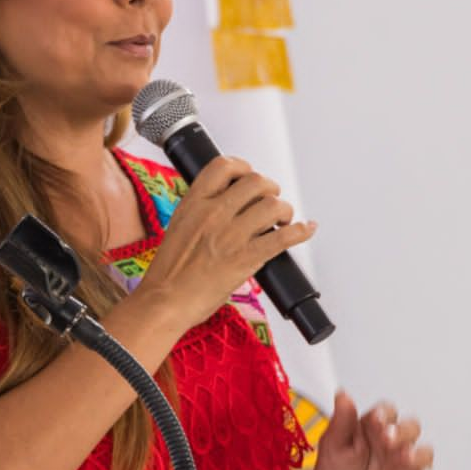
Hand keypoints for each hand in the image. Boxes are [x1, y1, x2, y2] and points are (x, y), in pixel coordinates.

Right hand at [140, 157, 316, 328]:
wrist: (164, 303)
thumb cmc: (168, 275)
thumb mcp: (178, 229)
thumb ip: (199, 214)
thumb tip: (223, 207)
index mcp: (194, 204)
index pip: (223, 166)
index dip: (243, 167)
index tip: (248, 175)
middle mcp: (214, 214)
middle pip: (255, 182)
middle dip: (269, 189)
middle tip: (271, 199)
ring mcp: (230, 235)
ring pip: (272, 206)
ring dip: (285, 210)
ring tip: (284, 219)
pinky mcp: (245, 258)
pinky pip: (283, 238)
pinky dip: (301, 231)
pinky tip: (306, 229)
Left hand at [314, 390, 433, 469]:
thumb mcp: (331, 450)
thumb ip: (340, 423)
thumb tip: (343, 395)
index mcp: (373, 430)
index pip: (386, 412)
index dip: (384, 414)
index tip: (376, 420)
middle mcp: (393, 446)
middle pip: (411, 428)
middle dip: (402, 431)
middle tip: (388, 439)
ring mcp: (404, 468)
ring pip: (424, 452)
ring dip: (416, 453)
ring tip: (402, 458)